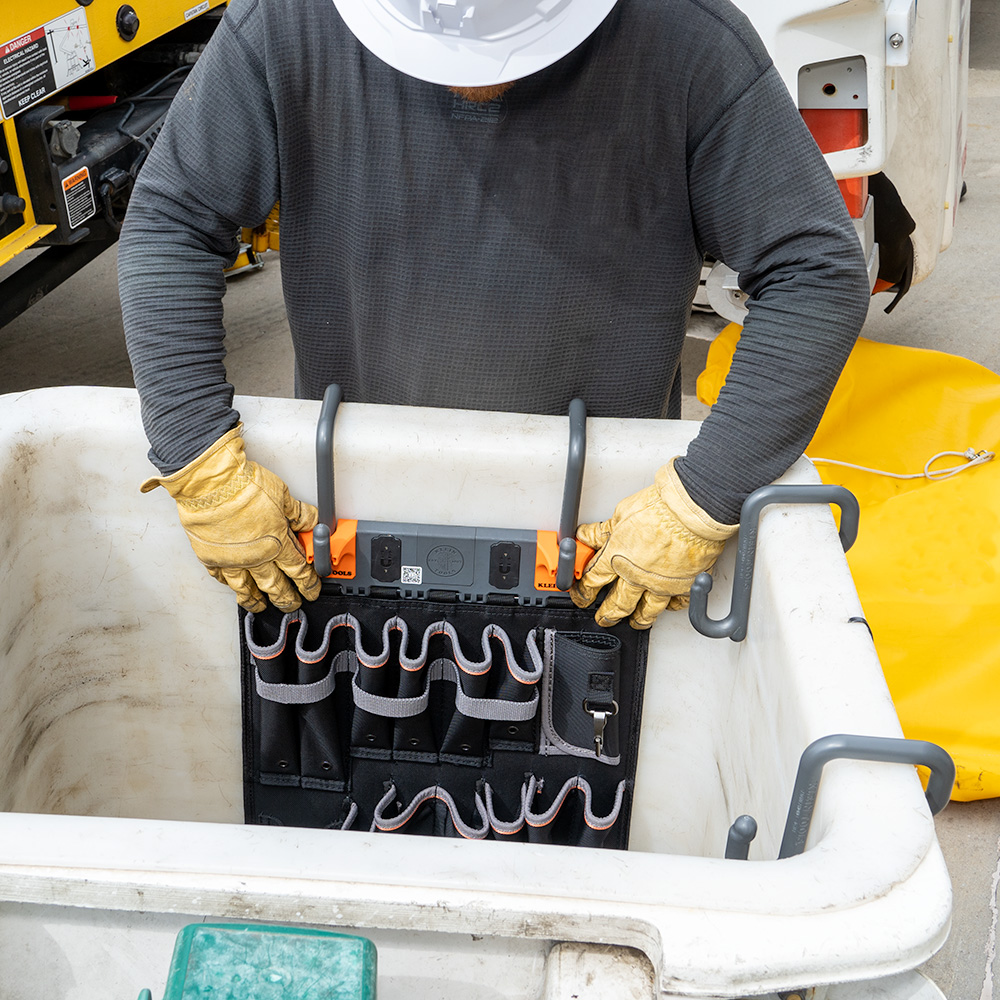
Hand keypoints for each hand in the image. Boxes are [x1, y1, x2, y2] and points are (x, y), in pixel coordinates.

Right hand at [141, 426, 320, 611]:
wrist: (210, 484)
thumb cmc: (244, 486)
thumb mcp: (283, 495)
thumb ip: (299, 513)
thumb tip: (312, 521)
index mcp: (278, 544)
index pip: (299, 571)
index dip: (308, 584)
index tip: (312, 590)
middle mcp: (256, 558)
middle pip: (276, 587)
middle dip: (287, 599)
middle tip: (292, 605)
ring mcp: (233, 561)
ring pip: (247, 589)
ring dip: (256, 600)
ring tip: (261, 606)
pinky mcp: (211, 558)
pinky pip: (222, 578)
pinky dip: (229, 585)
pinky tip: (233, 587)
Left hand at [570, 459, 736, 628]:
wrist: (692, 510)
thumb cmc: (660, 507)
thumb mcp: (620, 514)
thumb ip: (602, 531)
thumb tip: (586, 536)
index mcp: (617, 558)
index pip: (592, 580)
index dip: (583, 591)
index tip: (582, 595)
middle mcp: (637, 576)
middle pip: (616, 604)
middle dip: (607, 615)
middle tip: (603, 619)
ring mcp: (661, 584)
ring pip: (646, 612)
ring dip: (638, 619)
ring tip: (635, 622)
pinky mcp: (685, 586)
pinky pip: (677, 604)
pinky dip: (672, 607)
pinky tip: (668, 606)